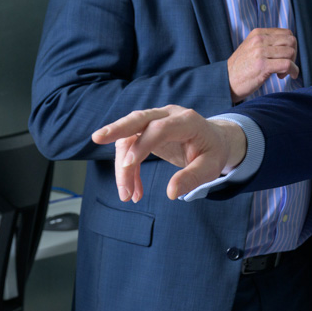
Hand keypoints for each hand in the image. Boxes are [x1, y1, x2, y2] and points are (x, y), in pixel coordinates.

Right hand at [91, 106, 247, 201]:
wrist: (214, 140)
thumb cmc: (213, 152)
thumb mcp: (211, 167)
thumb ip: (193, 178)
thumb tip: (172, 193)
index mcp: (187, 121)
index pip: (160, 128)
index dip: (143, 145)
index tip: (130, 165)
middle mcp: (168, 115)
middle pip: (139, 118)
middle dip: (117, 128)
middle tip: (96, 139)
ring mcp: (156, 120)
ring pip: (130, 137)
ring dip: (123, 166)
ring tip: (127, 195)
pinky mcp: (147, 129)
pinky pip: (130, 145)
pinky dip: (128, 168)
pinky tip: (133, 190)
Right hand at [228, 28, 298, 101]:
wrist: (225, 81)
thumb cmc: (241, 68)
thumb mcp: (252, 48)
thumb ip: (268, 43)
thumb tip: (290, 46)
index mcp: (258, 33)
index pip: (287, 33)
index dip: (291, 46)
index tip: (285, 57)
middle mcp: (259, 40)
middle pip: (291, 41)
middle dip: (293, 55)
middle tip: (286, 66)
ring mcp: (260, 52)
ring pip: (290, 53)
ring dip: (292, 65)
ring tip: (281, 73)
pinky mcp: (262, 66)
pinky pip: (287, 65)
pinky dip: (292, 71)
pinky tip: (285, 77)